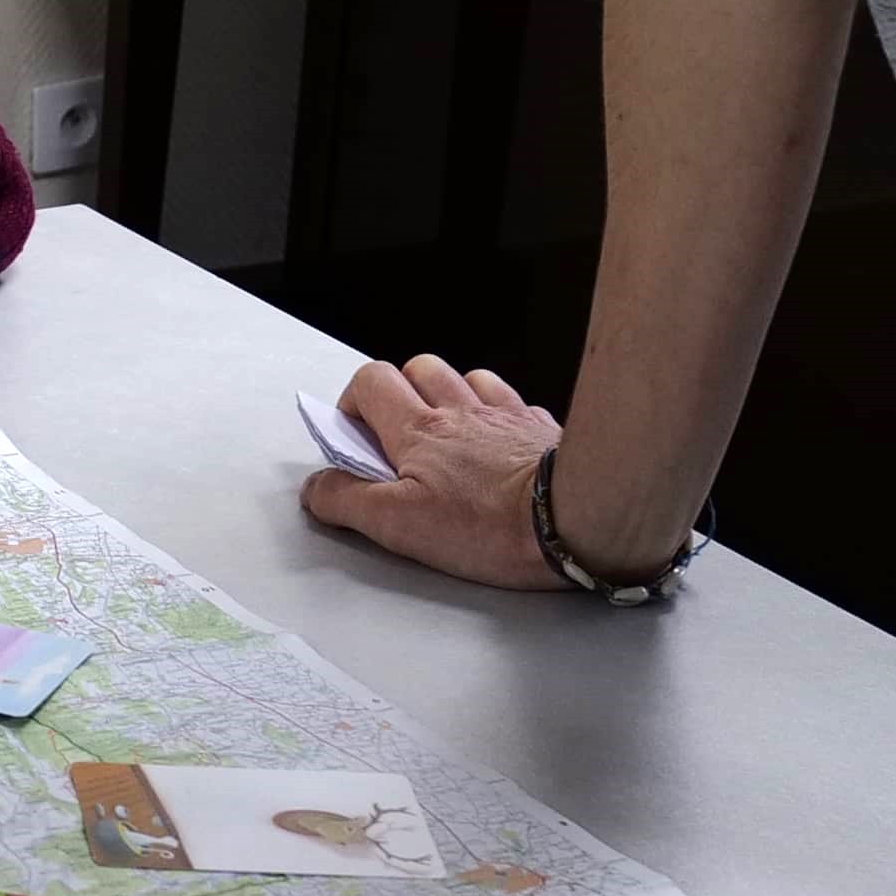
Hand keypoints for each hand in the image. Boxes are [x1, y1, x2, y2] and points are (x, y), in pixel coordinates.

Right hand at [292, 355, 574, 592]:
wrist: (577, 519)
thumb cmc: (492, 526)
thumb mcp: (400, 526)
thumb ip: (349, 501)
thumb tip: (318, 489)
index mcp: (419, 430)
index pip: (371, 382)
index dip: (353, 404)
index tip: (354, 441)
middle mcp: (462, 410)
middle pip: (418, 369)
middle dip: (400, 393)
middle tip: (399, 439)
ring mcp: (506, 415)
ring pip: (467, 378)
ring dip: (450, 396)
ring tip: (449, 436)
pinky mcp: (543, 430)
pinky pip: (514, 402)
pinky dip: (498, 412)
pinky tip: (499, 442)